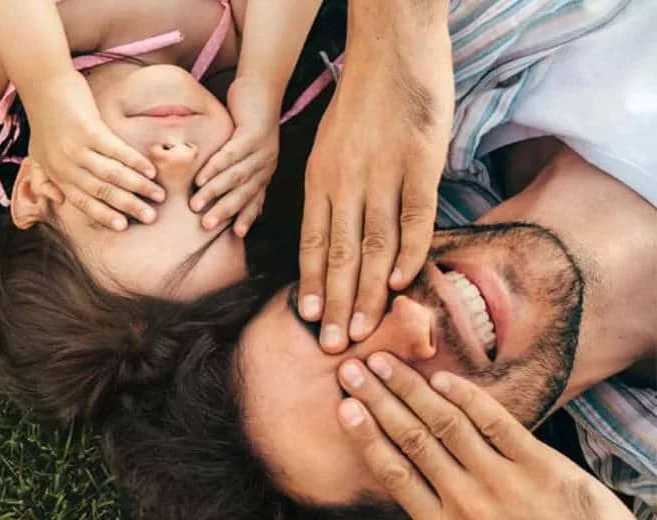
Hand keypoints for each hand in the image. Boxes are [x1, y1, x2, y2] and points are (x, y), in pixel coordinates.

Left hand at [22, 71, 162, 229]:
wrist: (42, 84)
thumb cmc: (42, 117)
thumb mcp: (35, 152)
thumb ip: (43, 179)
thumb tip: (58, 201)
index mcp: (55, 173)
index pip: (82, 201)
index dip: (104, 215)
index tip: (124, 227)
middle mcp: (65, 165)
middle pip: (102, 192)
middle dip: (128, 206)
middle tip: (151, 217)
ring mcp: (77, 148)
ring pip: (113, 175)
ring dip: (138, 187)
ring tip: (158, 195)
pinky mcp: (89, 130)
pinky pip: (117, 151)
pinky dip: (135, 162)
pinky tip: (150, 170)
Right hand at [191, 77, 280, 236]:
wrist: (261, 86)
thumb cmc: (247, 118)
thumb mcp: (244, 147)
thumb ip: (234, 167)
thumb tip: (211, 186)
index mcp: (265, 170)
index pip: (256, 199)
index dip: (246, 217)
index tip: (235, 234)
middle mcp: (267, 164)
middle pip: (245, 193)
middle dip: (225, 211)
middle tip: (205, 225)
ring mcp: (262, 149)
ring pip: (236, 176)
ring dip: (215, 192)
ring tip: (196, 204)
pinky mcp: (252, 133)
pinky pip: (232, 154)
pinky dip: (215, 167)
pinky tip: (201, 177)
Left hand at [299, 68, 450, 351]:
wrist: (391, 49)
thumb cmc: (361, 102)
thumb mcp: (330, 147)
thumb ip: (332, 192)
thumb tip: (336, 237)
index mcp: (319, 179)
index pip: (314, 242)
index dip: (313, 283)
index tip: (311, 321)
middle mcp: (345, 181)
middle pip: (341, 254)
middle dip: (337, 304)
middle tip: (334, 347)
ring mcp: (383, 173)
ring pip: (374, 243)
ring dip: (370, 291)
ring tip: (365, 330)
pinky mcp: (421, 162)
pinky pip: (414, 214)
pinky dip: (410, 249)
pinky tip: (403, 281)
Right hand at [337, 354, 633, 519]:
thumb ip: (435, 519)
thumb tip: (400, 483)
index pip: (393, 472)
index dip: (366, 436)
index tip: (344, 407)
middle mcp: (466, 500)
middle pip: (412, 439)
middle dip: (378, 401)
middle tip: (352, 370)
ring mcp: (504, 480)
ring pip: (447, 425)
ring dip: (410, 390)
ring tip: (385, 363)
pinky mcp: (541, 466)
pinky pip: (498, 424)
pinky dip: (468, 398)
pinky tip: (443, 379)